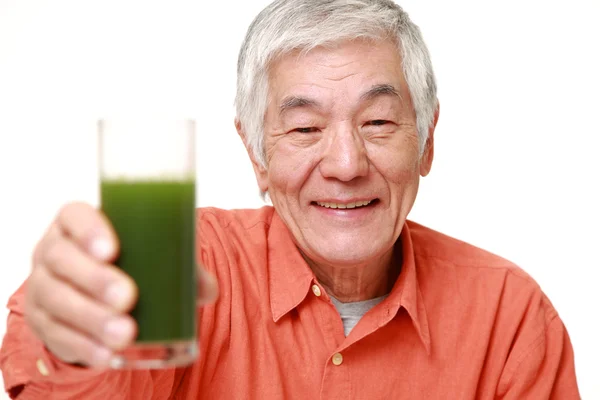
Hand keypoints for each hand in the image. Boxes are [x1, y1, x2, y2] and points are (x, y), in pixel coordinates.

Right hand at [25, 202, 217, 367]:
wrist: (92, 295)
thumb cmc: (126, 263)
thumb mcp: (149, 255)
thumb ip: (179, 265)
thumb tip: (207, 289)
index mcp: (76, 224)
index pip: (73, 216)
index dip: (89, 230)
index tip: (112, 250)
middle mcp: (52, 251)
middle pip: (63, 259)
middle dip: (95, 280)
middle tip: (127, 298)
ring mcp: (42, 286)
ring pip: (57, 299)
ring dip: (92, 318)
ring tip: (126, 333)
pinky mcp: (42, 321)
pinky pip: (56, 334)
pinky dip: (84, 345)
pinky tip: (107, 354)